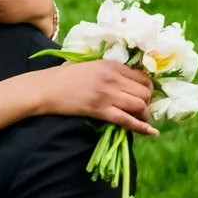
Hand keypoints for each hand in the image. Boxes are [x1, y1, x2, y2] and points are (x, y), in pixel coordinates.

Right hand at [38, 57, 157, 133]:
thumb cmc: (64, 76)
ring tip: (141, 118)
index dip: (147, 88)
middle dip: (148, 101)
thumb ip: (110, 71)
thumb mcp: (91, 66)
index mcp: (111, 65)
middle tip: (141, 107)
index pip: (143, 76)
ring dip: (144, 114)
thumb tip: (128, 82)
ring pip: (140, 105)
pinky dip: (142, 127)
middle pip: (145, 91)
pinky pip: (128, 120)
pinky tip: (151, 133)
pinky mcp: (101, 110)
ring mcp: (108, 94)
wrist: (46, 88)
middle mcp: (113, 78)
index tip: (144, 94)